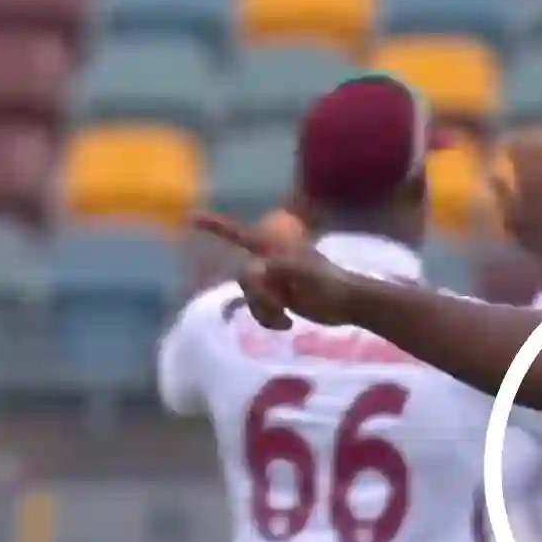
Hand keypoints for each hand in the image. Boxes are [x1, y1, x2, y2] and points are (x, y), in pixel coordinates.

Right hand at [194, 213, 404, 329]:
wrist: (351, 304)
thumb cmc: (332, 284)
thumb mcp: (305, 273)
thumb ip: (278, 269)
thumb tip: (255, 272)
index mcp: (274, 249)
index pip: (240, 234)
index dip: (216, 226)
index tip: (191, 216)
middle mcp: (270, 262)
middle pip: (243, 277)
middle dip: (257, 295)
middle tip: (279, 305)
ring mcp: (273, 281)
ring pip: (249, 297)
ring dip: (263, 312)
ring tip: (285, 320)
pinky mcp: (278, 299)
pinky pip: (258, 309)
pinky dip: (268, 319)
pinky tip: (287, 325)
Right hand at [492, 140, 541, 264]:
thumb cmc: (532, 238)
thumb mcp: (510, 219)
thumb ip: (502, 194)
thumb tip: (492, 174)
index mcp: (528, 184)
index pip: (519, 157)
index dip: (514, 149)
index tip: (508, 146)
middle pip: (537, 153)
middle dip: (529, 146)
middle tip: (524, 144)